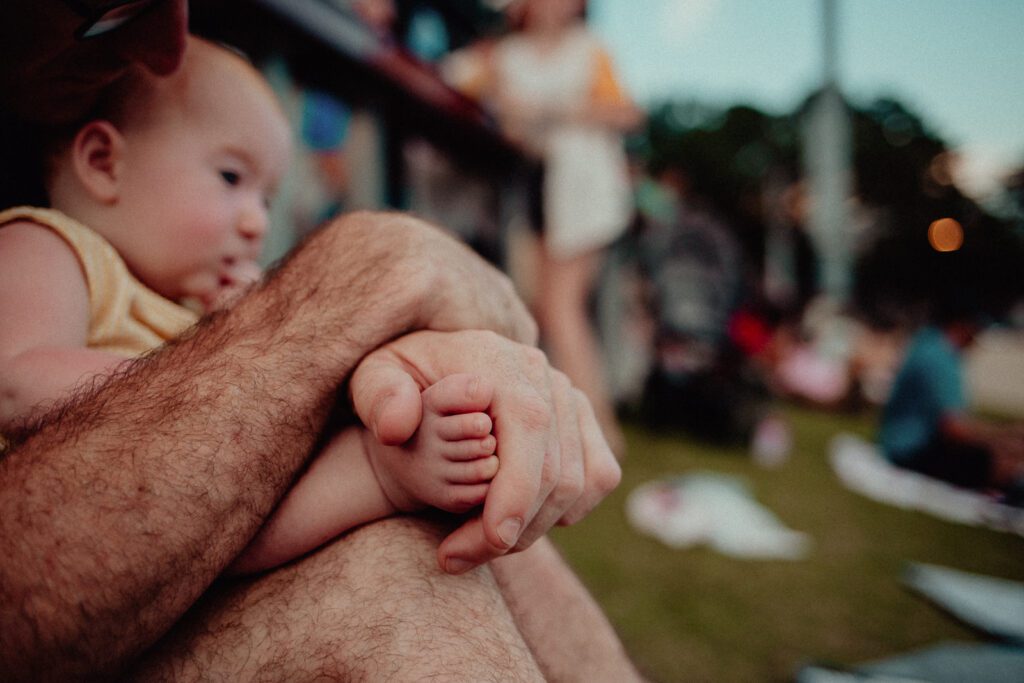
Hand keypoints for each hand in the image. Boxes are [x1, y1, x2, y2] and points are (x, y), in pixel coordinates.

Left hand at [349, 330, 621, 572]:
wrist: (430, 377)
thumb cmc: (398, 384)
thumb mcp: (371, 379)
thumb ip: (379, 397)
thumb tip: (399, 426)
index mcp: (498, 360)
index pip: (529, 426)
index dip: (518, 489)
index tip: (490, 540)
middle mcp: (544, 377)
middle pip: (555, 467)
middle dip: (513, 529)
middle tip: (456, 557)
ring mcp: (569, 399)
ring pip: (577, 483)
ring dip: (533, 530)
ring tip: (476, 545)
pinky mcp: (582, 423)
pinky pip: (598, 478)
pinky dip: (565, 512)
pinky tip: (518, 523)